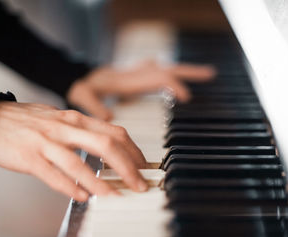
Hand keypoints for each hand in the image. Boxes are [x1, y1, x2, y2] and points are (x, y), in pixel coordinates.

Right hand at [0, 101, 148, 200]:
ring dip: (102, 183)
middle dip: (128, 167)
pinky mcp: (28, 157)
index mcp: (76, 119)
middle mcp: (65, 128)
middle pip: (106, 145)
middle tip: (140, 185)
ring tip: (117, 197)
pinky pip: (53, 175)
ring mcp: (46, 142)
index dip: (134, 151)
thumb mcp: (60, 119)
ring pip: (80, 162)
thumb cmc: (27, 121)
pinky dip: (70, 187)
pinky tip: (83, 197)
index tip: (144, 167)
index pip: (115, 133)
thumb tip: (109, 145)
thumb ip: (84, 131)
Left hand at [67, 61, 215, 119]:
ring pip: (167, 70)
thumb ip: (92, 104)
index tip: (186, 97)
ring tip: (207, 74)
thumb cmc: (80, 86)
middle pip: (169, 70)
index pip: (158, 78)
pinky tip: (178, 81)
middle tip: (211, 74)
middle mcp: (136, 75)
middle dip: (190, 73)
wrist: (75, 75)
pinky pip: (159, 74)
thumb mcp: (82, 95)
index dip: (173, 86)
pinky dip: (173, 75)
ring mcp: (138, 75)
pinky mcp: (137, 77)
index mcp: (128, 79)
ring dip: (186, 72)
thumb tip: (109, 116)